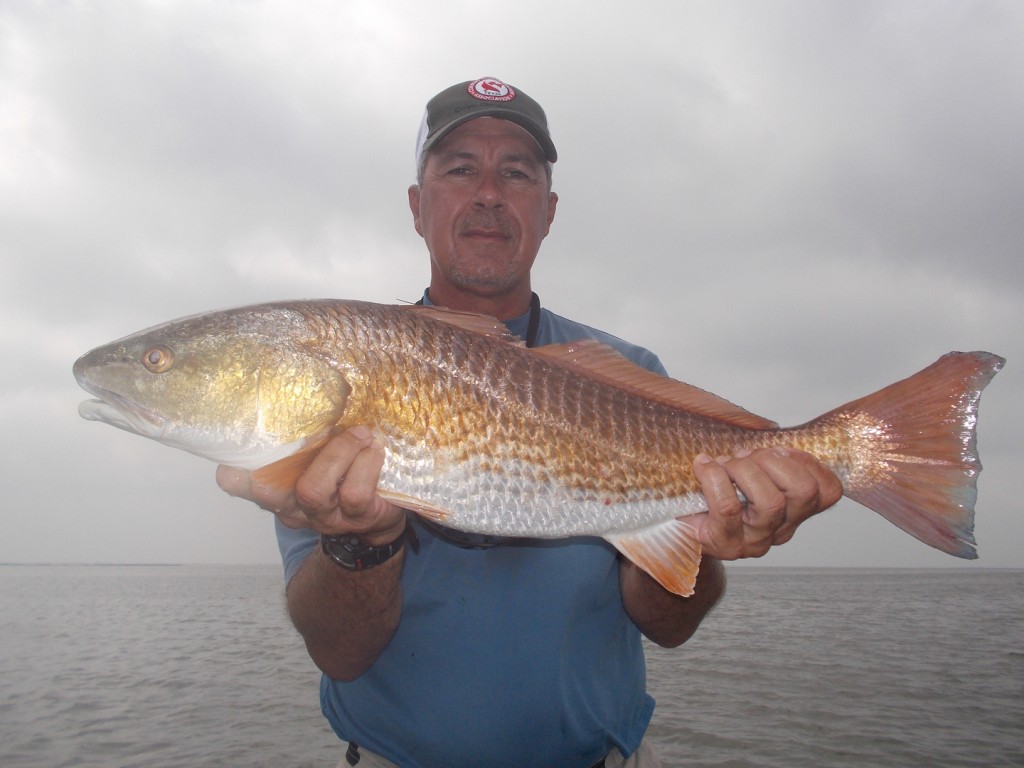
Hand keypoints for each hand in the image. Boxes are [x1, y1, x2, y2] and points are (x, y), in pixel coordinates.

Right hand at [216, 426, 406, 543]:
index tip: (227, 469)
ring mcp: (324, 516)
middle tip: (334, 429)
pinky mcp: (354, 518)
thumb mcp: (321, 461)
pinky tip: (375, 451)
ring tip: (362, 435)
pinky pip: (355, 493)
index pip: (249, 487)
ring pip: (315, 489)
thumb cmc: (345, 479)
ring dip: (340, 453)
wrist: (379, 520)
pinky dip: (367, 464)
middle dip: (294, 455)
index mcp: (281, 491)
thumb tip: (304, 392)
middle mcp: (296, 507)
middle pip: (274, 491)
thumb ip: (306, 443)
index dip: (236, 480)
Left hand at [690, 446, 841, 559]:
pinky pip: (728, 506)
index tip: (777, 450)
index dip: (807, 462)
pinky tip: (703, 467)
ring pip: (771, 501)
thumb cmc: (711, 494)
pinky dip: (714, 478)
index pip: (828, 492)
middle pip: (804, 492)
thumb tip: (765, 430)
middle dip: (773, 461)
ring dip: (744, 470)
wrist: (677, 526)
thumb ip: (764, 457)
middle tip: (744, 456)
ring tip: (724, 465)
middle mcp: (780, 528)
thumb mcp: (746, 471)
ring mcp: (756, 540)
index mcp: (793, 510)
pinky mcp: (726, 543)